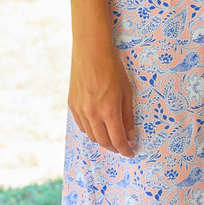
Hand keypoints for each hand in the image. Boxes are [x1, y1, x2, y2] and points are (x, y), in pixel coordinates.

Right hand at [68, 42, 135, 156]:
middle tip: (123, 147)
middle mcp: (92, 114)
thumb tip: (130, 135)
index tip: (131, 153)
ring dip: (102, 140)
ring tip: (111, 137)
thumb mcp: (126, 91)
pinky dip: (91, 131)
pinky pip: (82, 126)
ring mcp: (80, 111)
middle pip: (103, 142)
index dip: (125, 150)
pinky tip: (98, 127)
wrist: (91, 51)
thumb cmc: (112, 68)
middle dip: (114, 148)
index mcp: (108, 110)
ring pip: (91, 136)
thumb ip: (128, 116)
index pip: (117, 140)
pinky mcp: (72, 105)